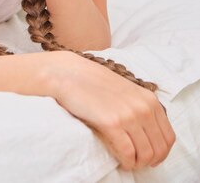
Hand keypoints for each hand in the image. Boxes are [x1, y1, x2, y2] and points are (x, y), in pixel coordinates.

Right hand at [44, 52, 174, 170]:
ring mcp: (129, 115)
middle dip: (149, 161)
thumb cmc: (95, 84)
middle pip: (159, 149)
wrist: (70, 74)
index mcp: (149, 99)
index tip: (148, 156)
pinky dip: (126, 162)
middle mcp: (144, 107)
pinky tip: (119, 159)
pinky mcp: (112, 123)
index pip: (168, 137)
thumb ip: (140, 108)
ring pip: (146, 154)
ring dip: (137, 163)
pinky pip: (128, 154)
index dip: (160, 152)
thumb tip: (148, 135)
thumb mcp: (127, 91)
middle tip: (136, 161)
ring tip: (127, 160)